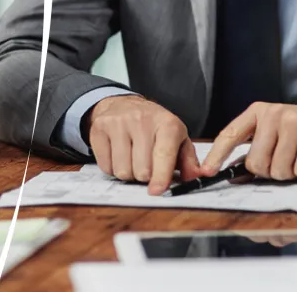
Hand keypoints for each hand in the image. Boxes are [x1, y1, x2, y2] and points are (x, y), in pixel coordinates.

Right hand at [86, 95, 201, 194]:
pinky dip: (112, 167)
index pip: (163, 155)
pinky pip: (105, 166)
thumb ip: (188, 160)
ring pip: (122, 171)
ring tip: (132, 158)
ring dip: (128, 173)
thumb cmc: (154, 127)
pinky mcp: (99, 128)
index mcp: (166, 123)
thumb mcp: (177, 138)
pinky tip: (118, 154)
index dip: (161, 176)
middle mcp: (142, 120)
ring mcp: (118, 123)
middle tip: (146, 165)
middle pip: (141, 170)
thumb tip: (196, 178)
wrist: (123, 105)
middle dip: (144, 176)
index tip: (157, 191)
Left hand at [202, 102, 296, 179]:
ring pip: (279, 170)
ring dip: (291, 172)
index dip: (217, 155)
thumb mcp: (275, 132)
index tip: (207, 172)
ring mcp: (296, 122)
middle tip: (285, 160)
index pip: (231, 134)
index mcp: (259, 110)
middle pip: (257, 163)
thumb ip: (254, 148)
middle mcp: (275, 113)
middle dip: (270, 171)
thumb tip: (231, 173)